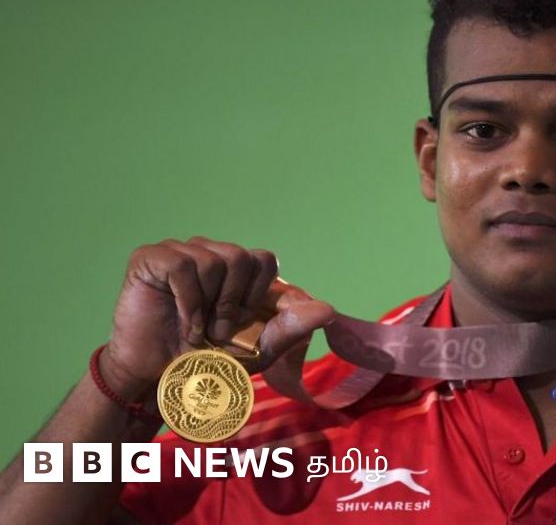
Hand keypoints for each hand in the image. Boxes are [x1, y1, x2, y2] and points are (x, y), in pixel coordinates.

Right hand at [102, 237, 334, 398]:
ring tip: (196, 327)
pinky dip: (187, 302)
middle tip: (217, 329)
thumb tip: (329, 310)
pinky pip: (183, 266)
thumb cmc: (208, 361)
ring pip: (214, 260)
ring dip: (208, 306)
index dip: (257, 294)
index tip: (242, 321)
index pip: (265, 260)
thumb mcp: (259, 348)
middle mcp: (210, 253)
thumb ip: (292, 327)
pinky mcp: (152, 258)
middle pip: (242, 257)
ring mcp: (181, 252)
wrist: (160, 378)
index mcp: (237, 270)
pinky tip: (180, 321)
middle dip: (233, 302)